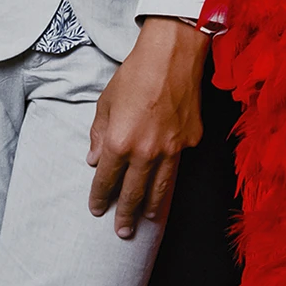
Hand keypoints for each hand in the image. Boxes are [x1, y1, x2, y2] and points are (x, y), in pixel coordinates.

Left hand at [87, 18, 208, 238]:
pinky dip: (170, 173)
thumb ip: (99, 134)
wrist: (173, 53)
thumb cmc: (136, 72)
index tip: (97, 209)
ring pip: (160, 187)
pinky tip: (166, 179)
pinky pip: (178, 162)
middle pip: (133, 193)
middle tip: (122, 232)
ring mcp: (172, 148)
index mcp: (120, 141)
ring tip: (146, 221)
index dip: (100, 197)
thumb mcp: (106, 101)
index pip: (106, 179)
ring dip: (151, 207)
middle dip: (125, 215)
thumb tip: (94, 160)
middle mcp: (146, 151)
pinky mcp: (191, 140)